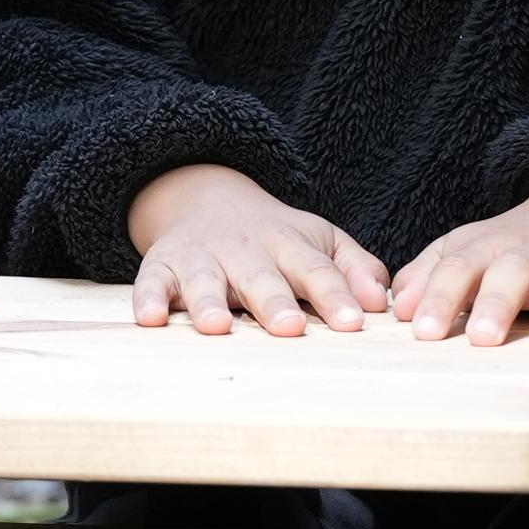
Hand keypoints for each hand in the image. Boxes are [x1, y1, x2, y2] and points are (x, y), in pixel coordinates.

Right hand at [124, 161, 391, 337]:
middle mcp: (244, 250)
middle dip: (273, 302)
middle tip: (289, 328)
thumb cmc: (274, 239)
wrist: (206, 200)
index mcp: (288, 244)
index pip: (316, 270)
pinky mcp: (162, 267)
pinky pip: (152, 282)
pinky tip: (150, 319)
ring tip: (216, 327)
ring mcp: (201, 258)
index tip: (352, 323)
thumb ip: (354, 268)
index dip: (334, 295)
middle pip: (261, 278)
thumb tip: (380, 301)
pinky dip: (148, 299)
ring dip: (208, 302)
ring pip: (205, 280)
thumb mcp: (320, 241)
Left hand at [390, 185, 528, 346]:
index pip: (457, 268)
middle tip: (481, 339)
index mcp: (485, 248)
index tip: (423, 331)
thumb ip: (426, 277)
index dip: (438, 297)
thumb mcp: (460, 251)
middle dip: (496, 304)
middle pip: (511, 272)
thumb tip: (398, 308)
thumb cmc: (504, 249)